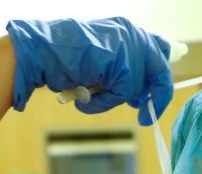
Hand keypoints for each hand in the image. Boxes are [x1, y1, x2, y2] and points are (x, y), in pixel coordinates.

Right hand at [6, 17, 172, 125]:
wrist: (40, 51)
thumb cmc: (64, 59)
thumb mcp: (100, 63)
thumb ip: (122, 70)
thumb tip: (142, 94)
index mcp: (127, 30)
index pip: (159, 48)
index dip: (160, 75)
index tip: (159, 95)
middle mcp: (132, 34)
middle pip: (161, 69)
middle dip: (157, 95)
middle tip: (144, 115)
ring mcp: (130, 46)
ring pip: (138, 85)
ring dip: (115, 98)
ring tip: (91, 97)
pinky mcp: (124, 63)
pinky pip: (123, 93)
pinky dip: (102, 103)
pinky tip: (84, 99)